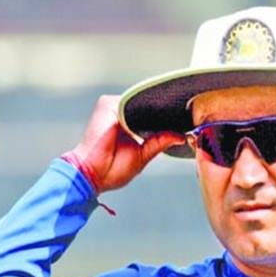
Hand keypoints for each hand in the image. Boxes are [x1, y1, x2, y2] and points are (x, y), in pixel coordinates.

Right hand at [65, 95, 184, 193]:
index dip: (164, 120)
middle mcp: (119, 113)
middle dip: (161, 114)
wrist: (92, 174)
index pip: (149, 116)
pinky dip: (141, 109)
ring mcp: (112, 107)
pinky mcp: (107, 105)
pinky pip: (130, 102)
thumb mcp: (143, 155)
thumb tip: (181, 136)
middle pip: (146, 107)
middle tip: (182, 119)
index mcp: (128, 124)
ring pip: (140, 103)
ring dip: (152, 111)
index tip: (182, 122)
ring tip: (167, 120)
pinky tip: (149, 119)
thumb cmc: (112, 169)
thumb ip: (160, 142)